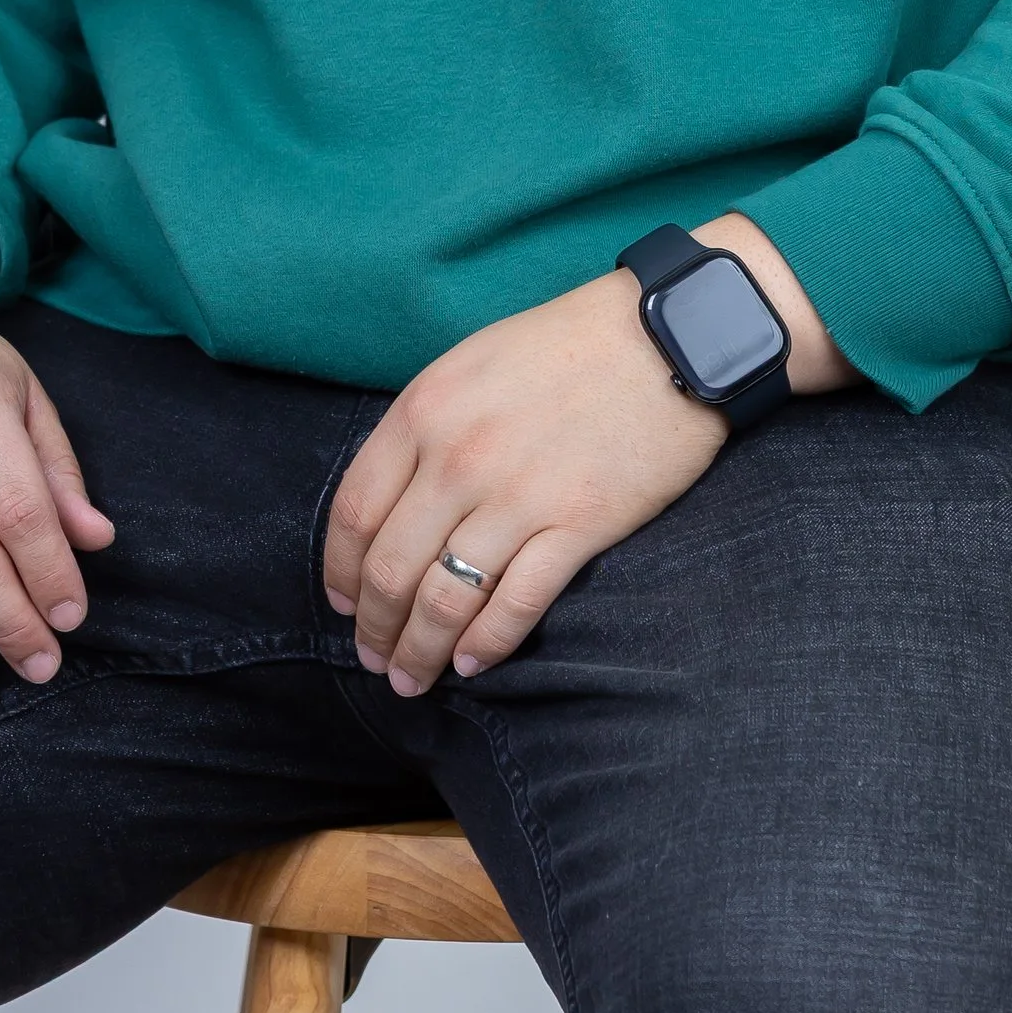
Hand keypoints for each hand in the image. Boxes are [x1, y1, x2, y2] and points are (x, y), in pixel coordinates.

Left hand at [323, 216, 849, 695]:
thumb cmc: (569, 344)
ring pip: (445, 598)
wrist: (671, 334)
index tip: (342, 604)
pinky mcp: (579, 524)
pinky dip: (487, 643)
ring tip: (412, 677)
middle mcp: (458, 458)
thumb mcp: (472, 364)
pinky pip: (517, 603)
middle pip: (391, 567)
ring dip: (421, 650)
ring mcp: (518, 495)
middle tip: (374, 658)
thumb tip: (392, 501)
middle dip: (375, 626)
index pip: (355, 512)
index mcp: (424, 411)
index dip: (340, 571)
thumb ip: (425, 425)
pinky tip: (473, 663)